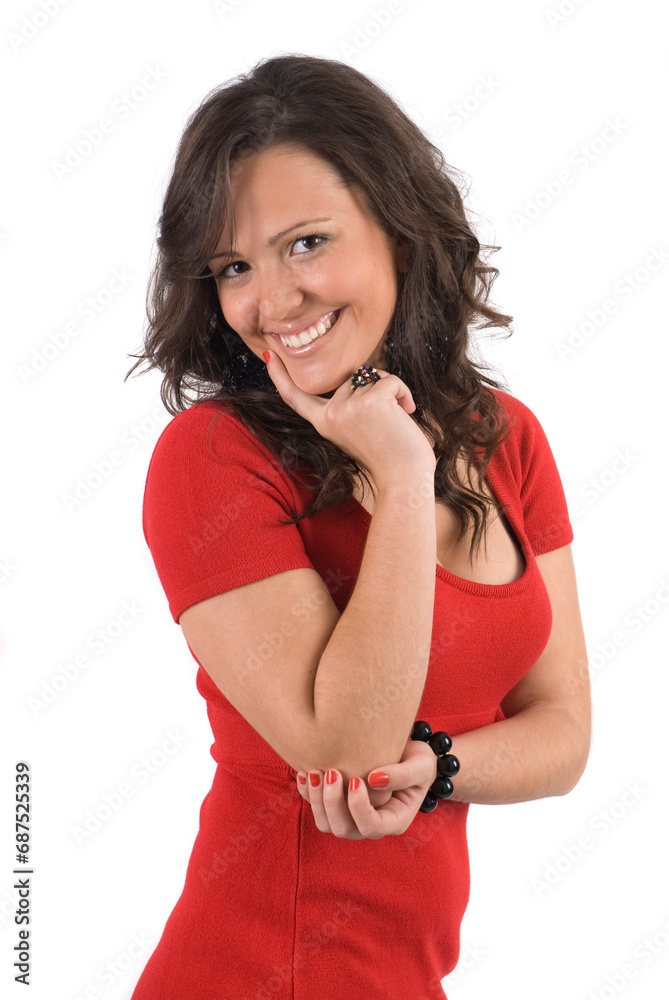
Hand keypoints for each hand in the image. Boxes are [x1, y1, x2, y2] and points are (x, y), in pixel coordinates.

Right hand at [264, 348, 435, 485]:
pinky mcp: (371, 401)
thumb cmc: (389, 458)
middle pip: (353, 376)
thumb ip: (349, 405)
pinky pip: (391, 380)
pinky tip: (406, 412)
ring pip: (374, 376)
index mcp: (324, 423)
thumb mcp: (357, 430)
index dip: (280, 375)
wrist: (403, 482)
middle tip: (386, 421)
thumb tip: (357, 373)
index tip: (268, 354)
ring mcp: (348, 407)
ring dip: (393, 393)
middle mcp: (331, 414)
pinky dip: (404, 393)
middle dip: (375, 389)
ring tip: (396, 420)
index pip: (296, 396)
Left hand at [294, 738, 437, 839]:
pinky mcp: (339, 805)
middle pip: (344, 829)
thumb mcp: (420, 766)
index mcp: (394, 820)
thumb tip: (374, 779)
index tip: (356, 778)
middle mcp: (370, 824)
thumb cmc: (419, 762)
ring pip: (326, 824)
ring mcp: (353, 817)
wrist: (408, 757)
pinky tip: (304, 773)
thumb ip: (403, 774)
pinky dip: (307, 792)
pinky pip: (317, 808)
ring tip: (314, 771)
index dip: (358, 807)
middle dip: (332, 803)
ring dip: (316, 800)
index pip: (371, 826)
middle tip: (331, 772)